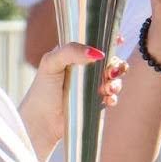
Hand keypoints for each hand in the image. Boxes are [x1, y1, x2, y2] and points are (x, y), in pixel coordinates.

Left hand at [20, 42, 127, 158]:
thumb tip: (98, 53)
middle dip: (116, 65)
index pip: (95, 43)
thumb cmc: (42, 90)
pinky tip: (108, 99)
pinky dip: (113, 97)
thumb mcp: (51, 63)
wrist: (41, 121)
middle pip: (109, 61)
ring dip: (116, 82)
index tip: (120, 40)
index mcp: (73, 55)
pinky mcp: (95, 102)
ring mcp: (90, 86)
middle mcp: (84, 69)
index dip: (108, 41)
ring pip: (113, 79)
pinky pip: (111, 97)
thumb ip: (71, 51)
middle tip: (111, 72)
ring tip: (108, 88)